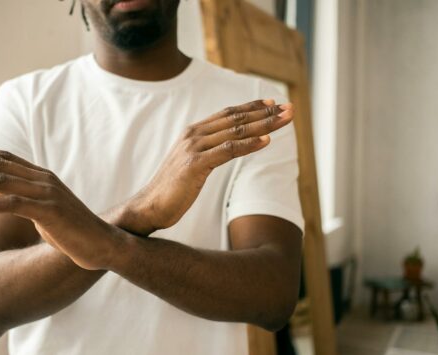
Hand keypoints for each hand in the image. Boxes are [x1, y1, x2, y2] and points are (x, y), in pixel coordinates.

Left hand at [0, 139, 125, 269]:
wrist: (102, 243)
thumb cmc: (71, 229)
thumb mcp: (43, 209)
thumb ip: (22, 196)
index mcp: (41, 177)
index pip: (5, 158)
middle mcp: (42, 180)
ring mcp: (45, 194)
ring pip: (1, 181)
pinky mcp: (48, 212)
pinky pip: (15, 205)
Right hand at [123, 99, 293, 234]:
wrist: (149, 206)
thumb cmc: (172, 188)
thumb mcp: (191, 163)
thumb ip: (207, 151)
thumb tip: (226, 147)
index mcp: (193, 132)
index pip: (227, 114)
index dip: (252, 107)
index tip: (273, 102)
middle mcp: (193, 135)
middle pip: (235, 118)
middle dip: (265, 112)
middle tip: (289, 108)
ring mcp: (193, 148)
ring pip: (235, 131)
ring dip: (264, 124)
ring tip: (285, 119)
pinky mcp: (195, 165)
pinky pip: (228, 151)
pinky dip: (249, 145)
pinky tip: (267, 141)